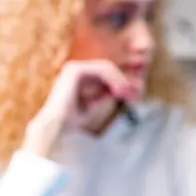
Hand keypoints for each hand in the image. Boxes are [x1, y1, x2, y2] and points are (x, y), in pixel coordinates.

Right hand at [22, 60, 136, 156]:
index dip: (123, 83)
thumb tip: (127, 88)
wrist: (57, 127)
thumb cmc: (74, 121)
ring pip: (107, 67)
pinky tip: (120, 91)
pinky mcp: (75, 70)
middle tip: (137, 95)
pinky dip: (114, 78)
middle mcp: (76, 71)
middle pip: (109, 69)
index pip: (107, 75)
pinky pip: (102, 69)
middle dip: (125, 81)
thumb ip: (108, 93)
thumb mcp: (97, 104)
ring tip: (128, 94)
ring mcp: (74, 69)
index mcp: (80, 79)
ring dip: (121, 80)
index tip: (135, 97)